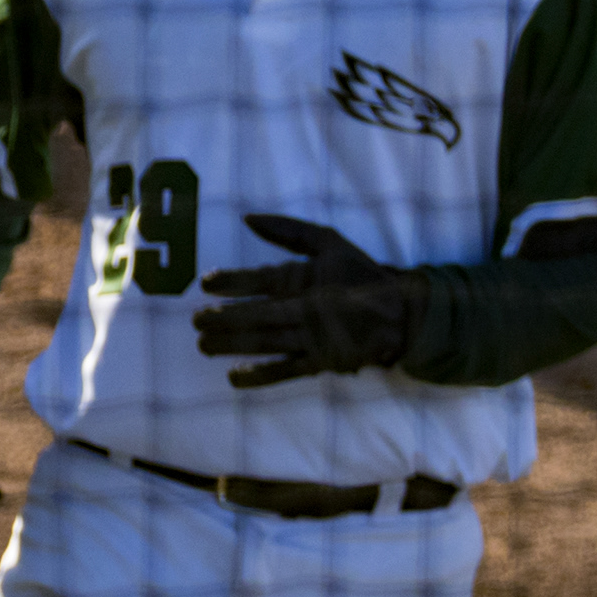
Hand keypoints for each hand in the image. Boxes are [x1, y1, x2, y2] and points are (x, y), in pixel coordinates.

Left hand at [191, 214, 422, 388]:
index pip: (261, 280)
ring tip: (204, 345)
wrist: (400, 314)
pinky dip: (261, 376)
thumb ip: (289, 230)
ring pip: (266, 343)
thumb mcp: (329, 242)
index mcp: (306, 280)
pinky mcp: (321, 363)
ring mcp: (313, 340)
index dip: (231, 281)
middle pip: (257, 315)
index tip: (205, 282)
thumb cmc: (361, 275)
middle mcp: (306, 311)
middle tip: (196, 319)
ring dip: (232, 345)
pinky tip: (235, 377)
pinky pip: (286, 372)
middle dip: (223, 318)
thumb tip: (248, 219)